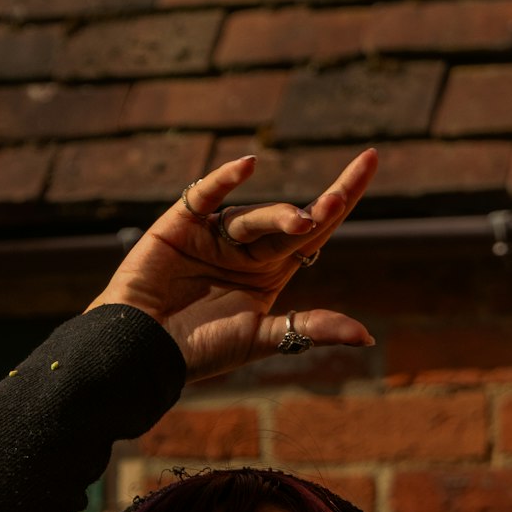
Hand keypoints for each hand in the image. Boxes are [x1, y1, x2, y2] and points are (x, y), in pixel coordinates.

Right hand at [84, 150, 377, 381]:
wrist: (142, 351)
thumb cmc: (200, 350)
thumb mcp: (262, 338)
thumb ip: (310, 328)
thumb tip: (366, 336)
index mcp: (269, 273)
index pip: (314, 232)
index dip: (341, 200)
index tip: (370, 160)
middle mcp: (246, 250)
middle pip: (291, 219)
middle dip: (319, 207)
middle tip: (339, 198)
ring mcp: (213, 234)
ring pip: (253, 216)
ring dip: (277, 217)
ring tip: (299, 224)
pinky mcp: (181, 224)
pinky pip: (206, 195)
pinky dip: (225, 180)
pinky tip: (247, 166)